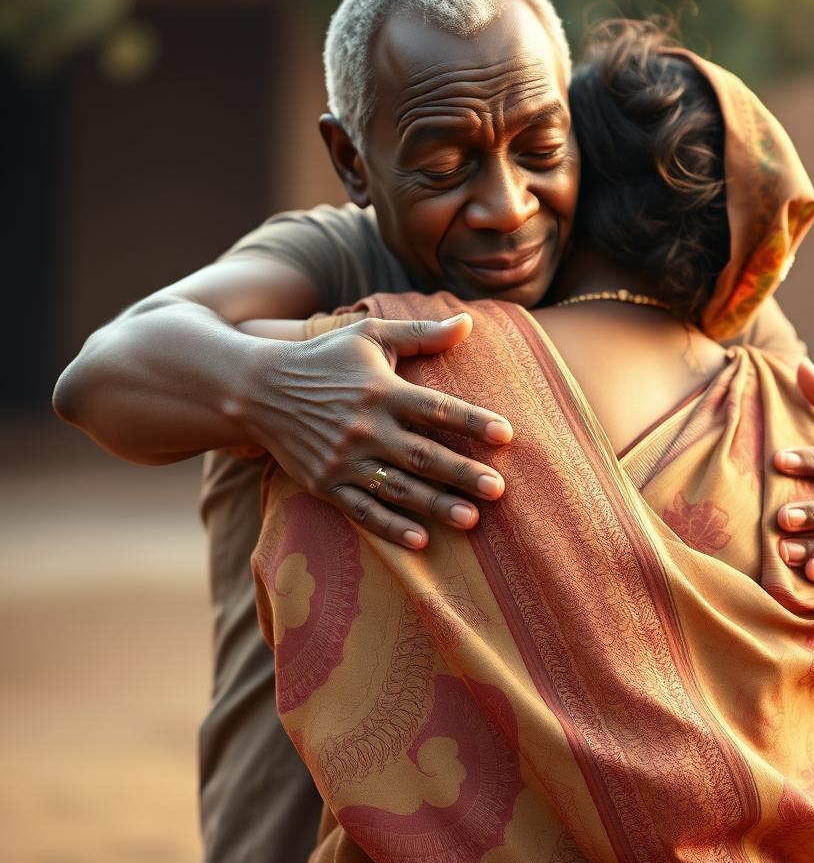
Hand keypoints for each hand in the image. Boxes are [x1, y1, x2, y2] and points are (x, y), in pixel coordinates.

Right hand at [239, 312, 512, 549]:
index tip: (506, 435)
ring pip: (398, 488)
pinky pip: (363, 510)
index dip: (473, 422)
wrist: (257, 390)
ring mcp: (344, 460)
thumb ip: (420, 334)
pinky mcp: (325, 484)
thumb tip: (468, 322)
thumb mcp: (369, 335)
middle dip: (462, 474)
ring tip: (471, 519)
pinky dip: (390, 527)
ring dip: (435, 505)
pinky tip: (420, 540)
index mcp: (382, 390)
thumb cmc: (323, 359)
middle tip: (498, 490)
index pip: (437, 408)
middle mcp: (366, 427)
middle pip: (422, 455)